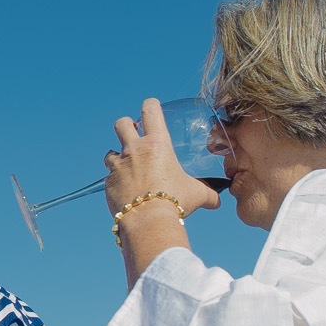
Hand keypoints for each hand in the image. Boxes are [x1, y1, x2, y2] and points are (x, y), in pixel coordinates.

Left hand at [105, 97, 220, 220]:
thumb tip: (217, 201)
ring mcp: (118, 166)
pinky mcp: (108, 183)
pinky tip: (125, 190)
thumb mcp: (196, 194)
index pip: (150, 111)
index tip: (151, 106)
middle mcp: (134, 150)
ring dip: (117, 157)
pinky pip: (108, 178)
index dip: (150, 105)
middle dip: (126, 125)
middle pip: (121, 124)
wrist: (148, 220)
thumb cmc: (174, 201)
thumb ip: (208, 194)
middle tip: (133, 133)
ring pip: (110, 153)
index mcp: (157, 144)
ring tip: (127, 167)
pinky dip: (116, 181)